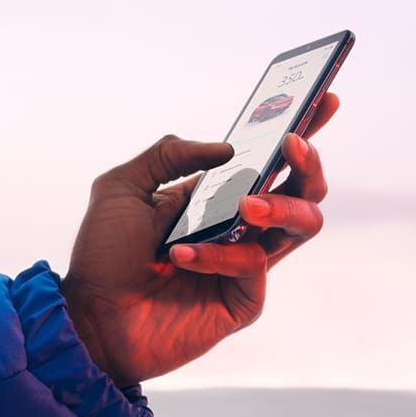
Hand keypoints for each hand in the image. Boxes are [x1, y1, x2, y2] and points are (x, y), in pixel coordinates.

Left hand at [57, 94, 337, 388]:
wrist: (89, 318)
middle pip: (304, 190)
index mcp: (216, 195)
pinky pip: (254, 267)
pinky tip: (179, 255)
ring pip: (302, 225)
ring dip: (280, 205)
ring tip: (246, 202)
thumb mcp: (121, 187)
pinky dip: (218, 256)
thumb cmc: (104, 255)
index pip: (269, 160)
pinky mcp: (244, 301)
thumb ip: (167, 155)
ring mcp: (246, 264)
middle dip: (308, 163)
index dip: (303, 131)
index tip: (326, 98)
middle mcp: (240, 225)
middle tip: (291, 145)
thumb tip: (226, 149)